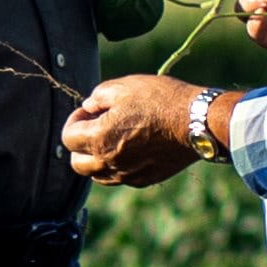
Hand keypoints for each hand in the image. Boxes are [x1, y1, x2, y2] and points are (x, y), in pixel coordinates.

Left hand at [61, 75, 210, 187]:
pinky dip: (117, 166)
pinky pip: (120, 178)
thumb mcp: (123, 87)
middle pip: (77, 163)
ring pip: (97, 175)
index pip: (68, 137)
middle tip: (96, 126)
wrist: (197, 122)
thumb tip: (89, 107)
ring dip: (97, 158)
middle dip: (80, 144)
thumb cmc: (160, 100)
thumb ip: (97, 97)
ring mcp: (128, 175)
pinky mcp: (145, 180)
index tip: (89, 111)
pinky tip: (131, 148)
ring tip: (112, 138)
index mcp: (99, 139)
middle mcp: (110, 163)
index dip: (75, 120)